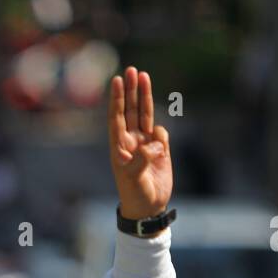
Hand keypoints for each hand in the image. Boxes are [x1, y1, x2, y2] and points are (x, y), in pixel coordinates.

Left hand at [107, 66, 172, 222]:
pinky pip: (160, 133)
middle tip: (131, 70)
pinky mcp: (159, 149)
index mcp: (119, 146)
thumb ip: (141, 159)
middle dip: (131, 90)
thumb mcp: (134, 178)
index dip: (117, 99)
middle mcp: (130, 141)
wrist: (148, 207)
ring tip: (143, 75)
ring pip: (145, 114)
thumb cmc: (135, 194)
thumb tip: (153, 143)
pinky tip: (158, 148)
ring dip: (144, 96)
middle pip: (130, 110)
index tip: (117, 81)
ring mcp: (145, 143)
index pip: (117, 117)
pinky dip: (161, 134)